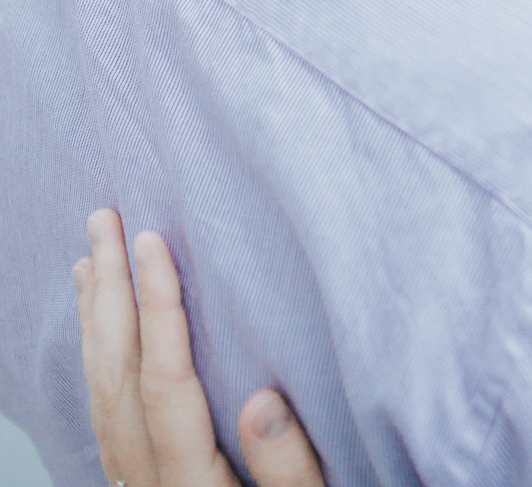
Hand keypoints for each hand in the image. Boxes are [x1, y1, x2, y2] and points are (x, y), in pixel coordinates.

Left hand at [73, 209, 324, 486]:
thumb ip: (289, 471)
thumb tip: (261, 400)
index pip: (167, 386)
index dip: (159, 310)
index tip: (153, 241)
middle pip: (118, 384)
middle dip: (109, 296)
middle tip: (103, 222)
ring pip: (102, 401)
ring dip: (95, 324)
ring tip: (89, 261)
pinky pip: (104, 421)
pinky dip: (98, 365)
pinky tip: (103, 336)